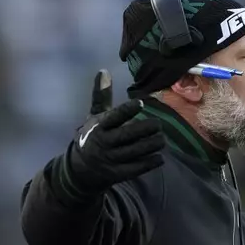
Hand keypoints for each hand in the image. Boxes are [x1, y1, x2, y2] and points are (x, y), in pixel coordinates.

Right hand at [58, 70, 165, 201]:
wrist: (82, 169)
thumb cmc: (93, 135)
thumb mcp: (94, 116)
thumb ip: (101, 95)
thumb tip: (104, 71)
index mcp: (98, 126)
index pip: (113, 117)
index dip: (126, 111)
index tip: (140, 103)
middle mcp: (103, 143)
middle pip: (126, 135)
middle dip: (144, 129)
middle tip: (159, 124)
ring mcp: (110, 159)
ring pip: (133, 152)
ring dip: (150, 146)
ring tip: (162, 139)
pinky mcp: (117, 174)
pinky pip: (135, 169)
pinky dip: (148, 163)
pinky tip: (160, 157)